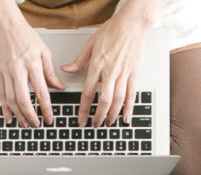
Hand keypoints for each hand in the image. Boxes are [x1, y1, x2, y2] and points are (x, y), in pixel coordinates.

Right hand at [0, 2, 64, 126]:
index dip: (45, 108)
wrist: (6, 25)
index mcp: (32, 64)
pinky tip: (8, 116)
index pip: (41, 91)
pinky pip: (1, 94)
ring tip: (24, 124)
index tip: (49, 118)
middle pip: (23, 99)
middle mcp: (18, 69)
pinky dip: (5, 108)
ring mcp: (6, 72)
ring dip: (18, 114)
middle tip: (36, 125)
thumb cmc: (25, 36)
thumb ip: (50, 72)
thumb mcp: (44, 51)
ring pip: (11, 99)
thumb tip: (59, 87)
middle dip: (30, 115)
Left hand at [61, 0, 161, 125]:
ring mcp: (124, 74)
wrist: (131, 24)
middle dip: (98, 116)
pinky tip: (126, 117)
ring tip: (108, 122)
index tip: (81, 120)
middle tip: (94, 124)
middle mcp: (110, 72)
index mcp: (97, 65)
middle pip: (104, 101)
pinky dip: (129, 108)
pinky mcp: (135, 74)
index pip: (88, 93)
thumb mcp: (90, 44)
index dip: (84, 109)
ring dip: (112, 115)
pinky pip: (132, 95)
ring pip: (118, 100)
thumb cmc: (112, 31)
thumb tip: (66, 70)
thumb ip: (78, 61)